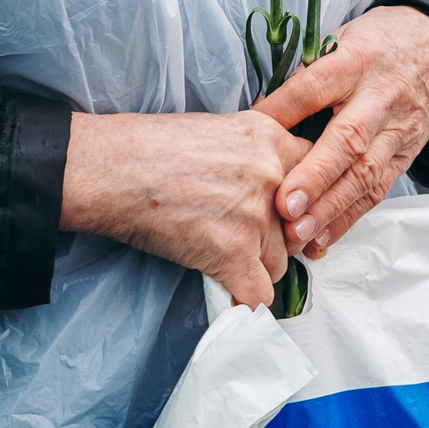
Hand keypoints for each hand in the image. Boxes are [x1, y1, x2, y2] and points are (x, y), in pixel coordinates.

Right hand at [59, 110, 306, 306]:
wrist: (111, 169)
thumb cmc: (152, 146)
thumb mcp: (219, 130)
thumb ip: (256, 154)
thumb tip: (275, 184)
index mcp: (271, 139)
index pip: (317, 177)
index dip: (299, 199)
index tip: (284, 211)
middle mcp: (273, 177)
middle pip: (300, 224)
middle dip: (278, 235)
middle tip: (245, 234)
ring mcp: (255, 218)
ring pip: (279, 262)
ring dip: (256, 265)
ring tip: (222, 254)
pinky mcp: (232, 254)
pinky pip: (257, 294)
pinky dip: (242, 298)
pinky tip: (227, 288)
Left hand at [252, 6, 428, 260]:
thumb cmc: (378, 43)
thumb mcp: (344, 37)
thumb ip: (309, 71)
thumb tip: (262, 112)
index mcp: (358, 60)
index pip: (314, 87)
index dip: (281, 111)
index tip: (250, 134)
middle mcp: (381, 97)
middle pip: (347, 140)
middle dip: (314, 177)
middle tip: (284, 206)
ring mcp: (397, 131)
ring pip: (365, 174)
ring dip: (330, 208)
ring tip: (299, 232)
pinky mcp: (406, 156)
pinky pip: (377, 192)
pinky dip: (348, 219)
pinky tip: (322, 239)